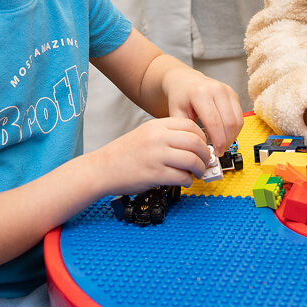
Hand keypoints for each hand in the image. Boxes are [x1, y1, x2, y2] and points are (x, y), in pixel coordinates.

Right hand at [86, 117, 210, 195]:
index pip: (191, 126)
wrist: (102, 169)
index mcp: (157, 126)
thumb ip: (168, 136)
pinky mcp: (155, 175)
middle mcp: (158, 138)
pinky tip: (183, 181)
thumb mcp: (145, 134)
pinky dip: (187, 180)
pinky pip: (182, 177)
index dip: (202, 137)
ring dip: (199, 169)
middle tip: (204, 162)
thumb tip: (194, 144)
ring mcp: (157, 156)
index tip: (202, 146)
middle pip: (195, 142)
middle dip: (204, 154)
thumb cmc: (123, 154)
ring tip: (195, 173)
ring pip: (192, 160)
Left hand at [162, 68, 243, 155]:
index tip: (216, 152)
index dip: (218, 140)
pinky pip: (240, 116)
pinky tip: (227, 135)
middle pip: (229, 122)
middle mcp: (217, 90)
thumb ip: (186, 130)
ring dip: (233, 136)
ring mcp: (227, 91)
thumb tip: (197, 148)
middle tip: (220, 151)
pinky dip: (235, 129)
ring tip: (223, 145)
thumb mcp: (176, 113)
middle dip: (227, 141)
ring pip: (238, 120)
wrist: (185, 81)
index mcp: (200, 94)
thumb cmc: (180, 97)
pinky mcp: (234, 94)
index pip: (214, 122)